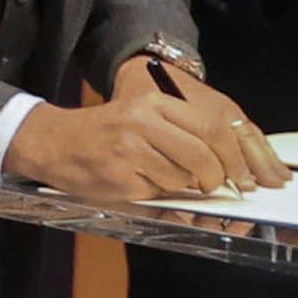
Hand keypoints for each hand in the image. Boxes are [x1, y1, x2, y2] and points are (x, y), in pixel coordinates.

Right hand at [8, 69, 288, 201]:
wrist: (55, 143)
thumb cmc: (105, 133)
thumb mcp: (142, 118)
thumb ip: (180, 133)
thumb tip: (226, 164)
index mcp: (155, 104)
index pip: (212, 127)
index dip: (234, 155)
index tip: (243, 174)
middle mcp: (144, 121)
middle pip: (204, 153)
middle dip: (219, 177)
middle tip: (219, 186)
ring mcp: (131, 150)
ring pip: (183, 177)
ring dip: (184, 186)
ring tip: (165, 179)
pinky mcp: (121, 177)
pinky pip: (158, 192)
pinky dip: (158, 193)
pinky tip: (141, 183)